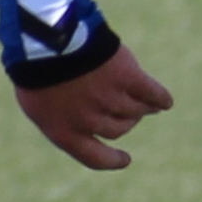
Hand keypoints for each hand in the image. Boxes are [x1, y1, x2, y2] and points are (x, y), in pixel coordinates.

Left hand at [14, 40, 172, 169]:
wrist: (47, 41)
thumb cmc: (37, 70)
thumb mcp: (39, 102)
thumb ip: (63, 119)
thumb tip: (90, 129)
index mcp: (63, 132)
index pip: (94, 157)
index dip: (111, 160)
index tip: (125, 160)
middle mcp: (88, 121)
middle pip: (119, 128)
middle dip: (125, 120)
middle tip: (126, 109)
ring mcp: (109, 99)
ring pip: (136, 110)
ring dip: (142, 107)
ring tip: (146, 102)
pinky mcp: (127, 78)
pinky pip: (151, 93)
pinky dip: (160, 98)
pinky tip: (164, 101)